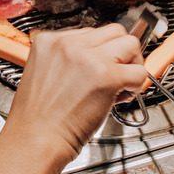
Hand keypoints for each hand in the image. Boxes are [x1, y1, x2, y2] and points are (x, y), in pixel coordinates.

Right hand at [5, 24, 146, 162]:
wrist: (34, 141)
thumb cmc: (37, 120)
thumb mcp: (41, 74)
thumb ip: (66, 60)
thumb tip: (96, 58)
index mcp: (49, 41)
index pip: (90, 32)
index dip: (99, 52)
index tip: (99, 67)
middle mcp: (68, 44)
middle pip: (113, 31)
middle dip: (120, 52)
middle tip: (117, 72)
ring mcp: (89, 58)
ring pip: (131, 44)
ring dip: (132, 63)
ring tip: (121, 84)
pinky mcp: (107, 76)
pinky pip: (139, 72)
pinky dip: (136, 86)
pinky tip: (120, 97)